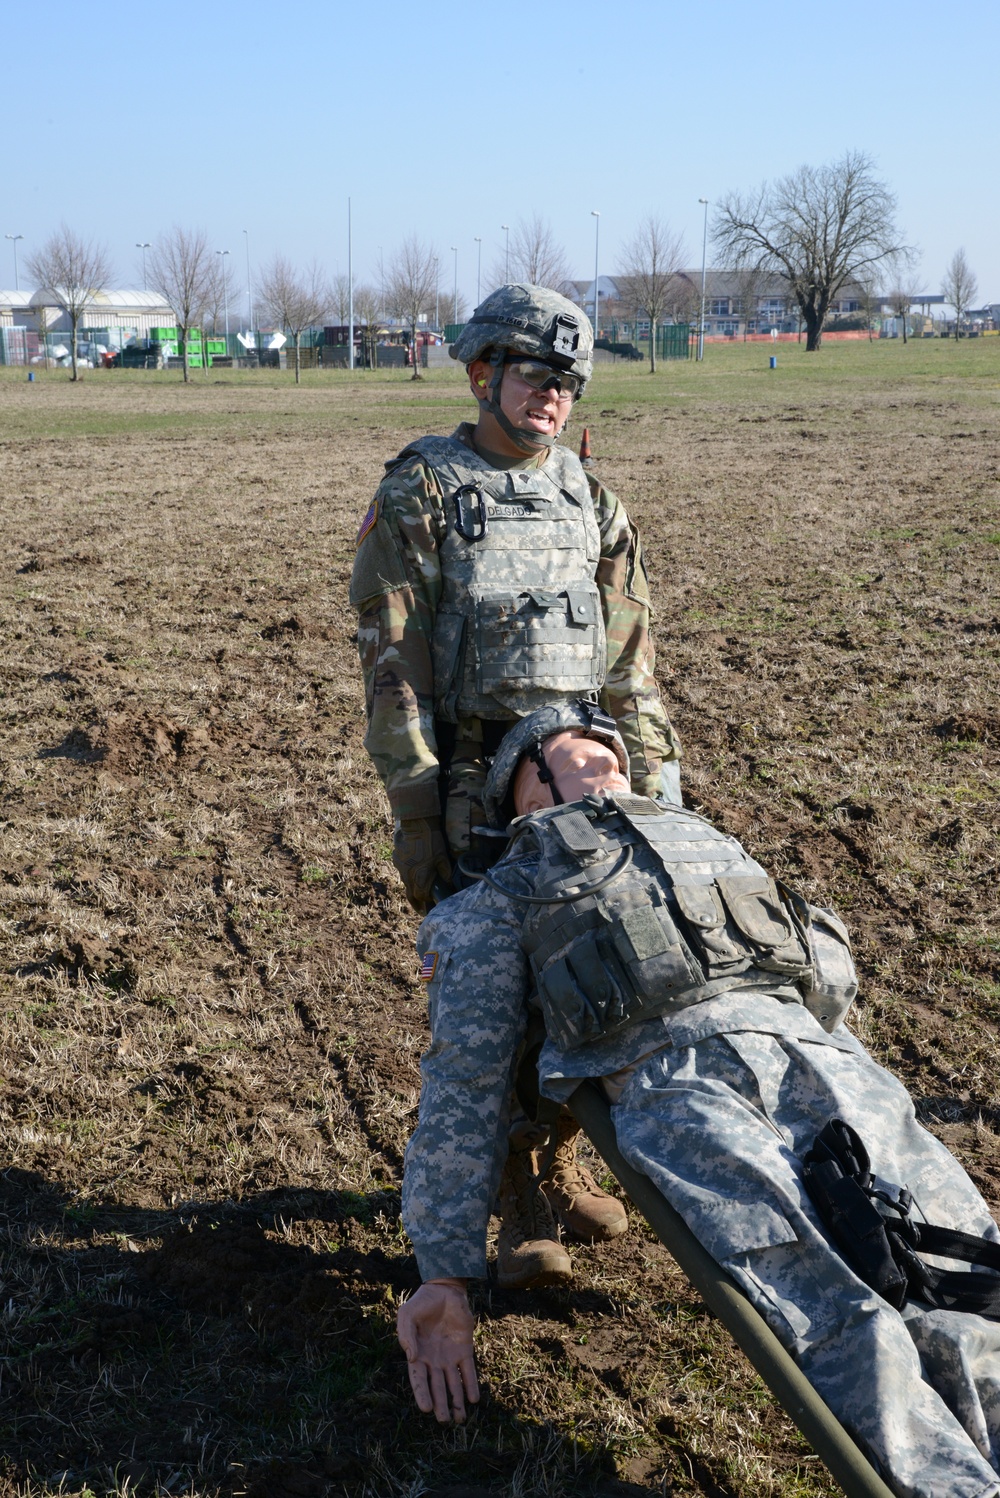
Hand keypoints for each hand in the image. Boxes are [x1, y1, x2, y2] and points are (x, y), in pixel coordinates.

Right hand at [393, 816, 451, 912]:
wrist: (416, 825)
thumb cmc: (432, 843)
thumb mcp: (443, 858)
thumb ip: (445, 873)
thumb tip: (449, 884)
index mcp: (419, 878)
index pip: (421, 896)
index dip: (426, 901)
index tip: (431, 901)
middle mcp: (407, 876)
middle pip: (410, 895)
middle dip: (415, 903)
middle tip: (420, 908)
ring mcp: (400, 867)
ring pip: (405, 882)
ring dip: (412, 886)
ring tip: (417, 888)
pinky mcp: (396, 858)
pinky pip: (401, 869)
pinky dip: (407, 872)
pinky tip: (412, 867)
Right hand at [397, 1280, 478, 1422]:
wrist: (444, 1289)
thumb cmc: (421, 1303)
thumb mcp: (406, 1315)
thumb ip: (406, 1335)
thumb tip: (412, 1358)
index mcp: (418, 1354)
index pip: (419, 1380)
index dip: (422, 1394)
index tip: (426, 1409)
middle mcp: (434, 1360)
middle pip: (438, 1387)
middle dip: (441, 1405)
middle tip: (444, 1421)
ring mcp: (450, 1356)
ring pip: (454, 1384)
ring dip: (457, 1401)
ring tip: (460, 1419)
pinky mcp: (465, 1349)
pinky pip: (469, 1370)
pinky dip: (471, 1385)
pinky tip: (473, 1399)